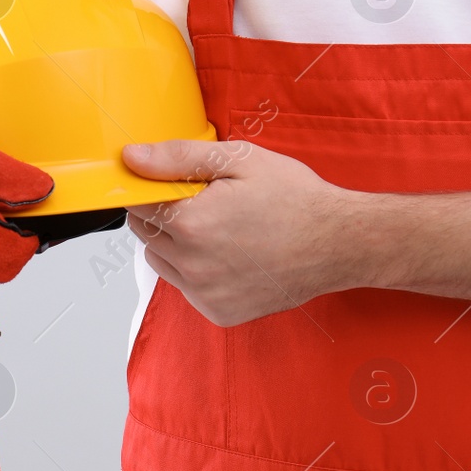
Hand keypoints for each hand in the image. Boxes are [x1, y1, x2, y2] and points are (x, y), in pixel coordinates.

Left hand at [122, 139, 358, 326]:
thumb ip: (178, 159)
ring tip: (220, 230)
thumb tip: (131, 157)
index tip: (175, 184)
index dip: (152, 189)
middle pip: (144, 233)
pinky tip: (230, 256)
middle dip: (164, 215)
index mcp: (192, 223)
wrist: (338, 243)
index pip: (136, 204)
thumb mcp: (239, 161)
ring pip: (161, 261)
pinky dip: (197, 271)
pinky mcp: (219, 312)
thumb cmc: (295, 198)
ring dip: (176, 244)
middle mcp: (192, 265)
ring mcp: (205, 294)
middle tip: (205, 203)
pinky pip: (186, 287)